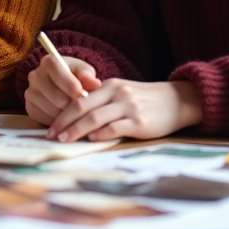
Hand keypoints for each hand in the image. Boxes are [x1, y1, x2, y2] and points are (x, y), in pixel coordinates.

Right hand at [24, 54, 101, 125]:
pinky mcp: (30, 108)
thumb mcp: (83, 71)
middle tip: (84, 107)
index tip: (83, 94)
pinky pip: (47, 120)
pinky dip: (59, 122)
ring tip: (77, 112)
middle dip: (74, 105)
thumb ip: (88, 75)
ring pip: (54, 111)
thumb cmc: (74, 76)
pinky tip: (66, 116)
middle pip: (58, 98)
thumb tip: (95, 83)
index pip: (58, 74)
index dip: (72, 86)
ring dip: (68, 115)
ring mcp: (30, 93)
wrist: (60, 85)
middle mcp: (35, 76)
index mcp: (48, 62)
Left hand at [45, 79, 201, 142]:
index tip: (51, 128)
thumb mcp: (122, 93)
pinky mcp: (140, 122)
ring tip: (66, 141)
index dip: (62, 114)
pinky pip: (115, 128)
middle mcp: (117, 94)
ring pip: (95, 118)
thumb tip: (77, 119)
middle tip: (52, 137)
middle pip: (82, 108)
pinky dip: (101, 135)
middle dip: (64, 123)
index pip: (78, 99)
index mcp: (109, 86)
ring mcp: (128, 107)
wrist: (177, 100)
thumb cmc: (145, 100)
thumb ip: (102, 102)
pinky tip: (92, 140)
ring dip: (77, 131)